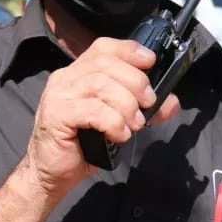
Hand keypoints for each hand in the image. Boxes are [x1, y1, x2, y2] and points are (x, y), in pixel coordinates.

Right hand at [21, 37, 179, 199]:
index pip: (103, 47)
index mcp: (78, 74)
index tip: (150, 61)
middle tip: (147, 104)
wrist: (50, 174)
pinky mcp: (56, 115)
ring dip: (126, 105)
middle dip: (135, 81)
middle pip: (106, 64)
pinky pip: (93, 110)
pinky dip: (113, 122)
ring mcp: (58, 95)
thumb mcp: (117, 123)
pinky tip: (118, 135)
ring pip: (101, 85)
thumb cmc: (81, 147)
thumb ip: (142, 108)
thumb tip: (171, 102)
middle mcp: (65, 78)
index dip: (129, 50)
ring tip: (134, 124)